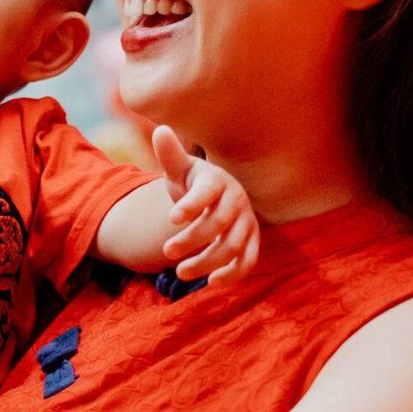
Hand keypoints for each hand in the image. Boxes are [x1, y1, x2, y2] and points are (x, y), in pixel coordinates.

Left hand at [155, 126, 259, 285]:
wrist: (214, 197)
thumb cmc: (192, 182)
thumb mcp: (178, 169)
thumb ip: (169, 155)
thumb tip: (160, 130)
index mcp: (217, 180)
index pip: (207, 191)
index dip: (192, 204)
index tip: (171, 219)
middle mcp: (236, 199)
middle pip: (218, 223)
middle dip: (192, 239)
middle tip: (166, 251)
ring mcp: (247, 221)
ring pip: (232, 245)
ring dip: (207, 261)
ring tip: (179, 271)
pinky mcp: (252, 241)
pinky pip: (248, 260)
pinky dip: (233, 274)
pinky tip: (211, 282)